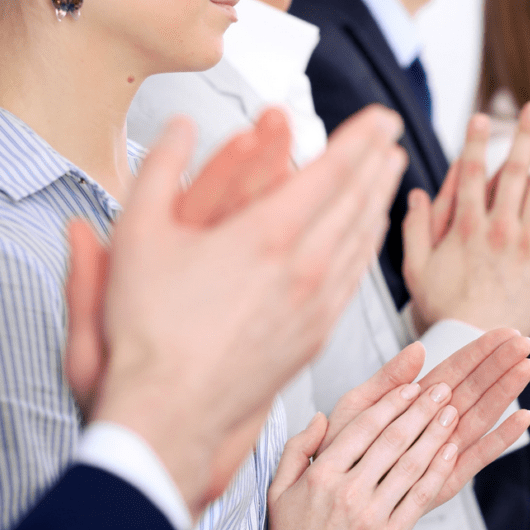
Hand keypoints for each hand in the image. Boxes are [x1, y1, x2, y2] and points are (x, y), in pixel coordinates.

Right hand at [89, 106, 408, 516]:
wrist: (173, 411)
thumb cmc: (151, 331)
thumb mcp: (138, 235)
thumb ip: (158, 169)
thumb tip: (174, 127)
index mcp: (269, 235)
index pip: (333, 171)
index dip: (362, 138)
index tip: (381, 118)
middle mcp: (306, 268)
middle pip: (358, 202)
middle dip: (378, 163)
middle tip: (392, 138)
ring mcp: (317, 306)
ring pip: (363, 241)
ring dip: (380, 201)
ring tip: (389, 178)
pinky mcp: (317, 336)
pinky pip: (354, 280)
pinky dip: (367, 249)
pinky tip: (367, 240)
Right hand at [205, 331, 529, 529]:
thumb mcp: (278, 490)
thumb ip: (297, 449)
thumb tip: (321, 417)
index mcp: (321, 475)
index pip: (364, 427)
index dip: (392, 403)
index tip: (412, 386)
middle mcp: (347, 491)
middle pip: (392, 440)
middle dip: (421, 410)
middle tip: (442, 389)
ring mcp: (370, 515)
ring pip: (411, 464)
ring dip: (436, 434)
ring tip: (452, 412)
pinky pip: (419, 497)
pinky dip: (437, 470)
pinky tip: (450, 451)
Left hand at [318, 328, 529, 508]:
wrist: (327, 504)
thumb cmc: (337, 454)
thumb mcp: (356, 409)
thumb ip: (387, 381)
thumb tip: (418, 350)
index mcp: (413, 403)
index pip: (454, 369)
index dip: (480, 350)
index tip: (506, 332)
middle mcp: (434, 425)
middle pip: (473, 388)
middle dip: (499, 364)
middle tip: (526, 342)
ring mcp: (442, 452)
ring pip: (480, 416)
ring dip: (504, 393)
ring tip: (527, 368)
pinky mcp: (445, 481)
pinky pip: (477, 457)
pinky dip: (500, 439)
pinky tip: (523, 419)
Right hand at [402, 102, 529, 335]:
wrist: (477, 344)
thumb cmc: (443, 309)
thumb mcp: (416, 269)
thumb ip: (416, 229)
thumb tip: (416, 195)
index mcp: (465, 227)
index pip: (471, 174)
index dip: (475, 143)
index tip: (479, 116)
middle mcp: (499, 229)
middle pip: (515, 173)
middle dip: (526, 136)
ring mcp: (527, 245)